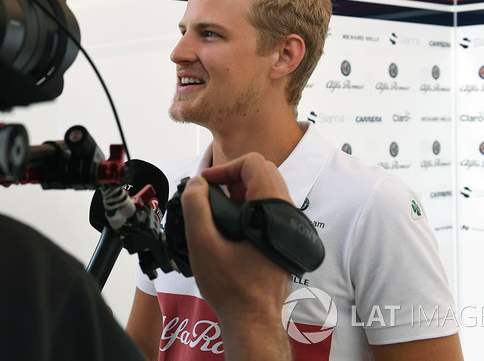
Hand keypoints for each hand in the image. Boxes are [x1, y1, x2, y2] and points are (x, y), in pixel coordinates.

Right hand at [180, 152, 291, 359]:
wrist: (253, 319)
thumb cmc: (232, 288)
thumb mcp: (202, 244)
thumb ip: (196, 207)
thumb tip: (197, 184)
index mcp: (271, 209)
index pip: (253, 163)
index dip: (225, 168)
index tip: (206, 184)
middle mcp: (286, 214)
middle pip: (262, 171)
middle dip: (232, 177)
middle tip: (211, 194)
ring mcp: (287, 226)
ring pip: (265, 189)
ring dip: (239, 191)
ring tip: (217, 209)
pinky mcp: (282, 237)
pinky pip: (267, 207)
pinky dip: (247, 206)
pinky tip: (230, 225)